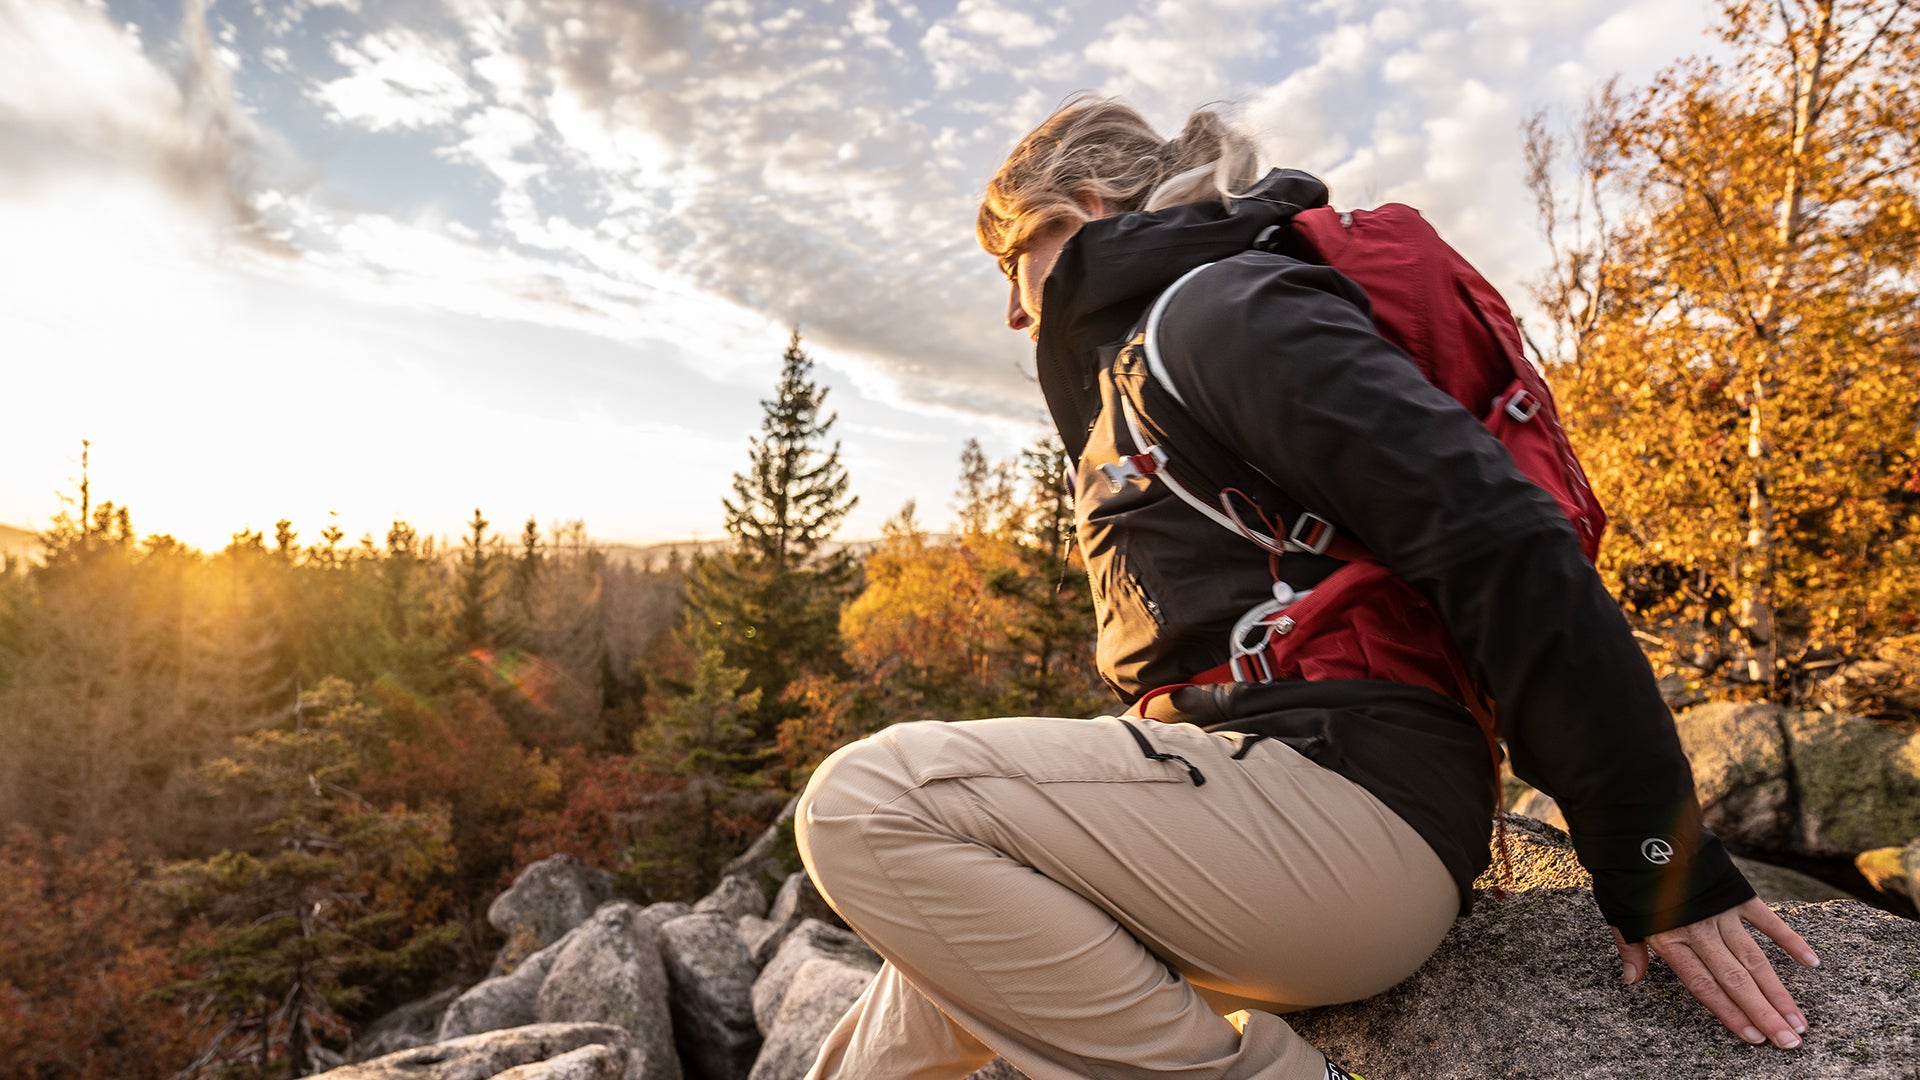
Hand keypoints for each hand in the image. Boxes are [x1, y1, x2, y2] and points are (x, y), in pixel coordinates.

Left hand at [1611, 897, 1819, 1048]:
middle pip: (1736, 979)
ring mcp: (1721, 912)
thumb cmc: (1628, 878)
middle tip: (1791, 1043)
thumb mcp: (1620, 914)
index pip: (1704, 986)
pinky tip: (1811, 963)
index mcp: (1670, 940)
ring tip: (1799, 1021)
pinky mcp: (1736, 893)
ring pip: (1755, 958)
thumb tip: (1632, 980)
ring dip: (1778, 991)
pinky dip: (1790, 940)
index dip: (1729, 1013)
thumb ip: (1629, 948)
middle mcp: (1699, 931)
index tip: (1754, 1039)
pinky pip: (1768, 920)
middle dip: (1764, 1014)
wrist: (1641, 833)